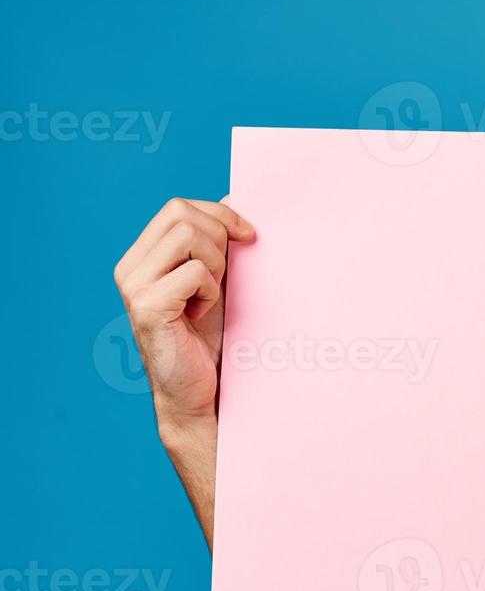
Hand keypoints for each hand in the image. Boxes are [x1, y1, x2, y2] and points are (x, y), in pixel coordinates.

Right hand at [114, 196, 255, 547]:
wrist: (198, 391)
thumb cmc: (209, 335)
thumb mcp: (216, 278)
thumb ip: (217, 240)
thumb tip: (235, 198)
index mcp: (142, 257)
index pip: (178, 207)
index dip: (220, 214)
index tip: (248, 236)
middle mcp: (129, 269)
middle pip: (181, 213)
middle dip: (219, 236)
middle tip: (227, 273)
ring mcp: (134, 288)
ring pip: (188, 237)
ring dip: (215, 263)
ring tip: (211, 294)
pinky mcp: (147, 307)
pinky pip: (194, 273)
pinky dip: (211, 290)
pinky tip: (202, 314)